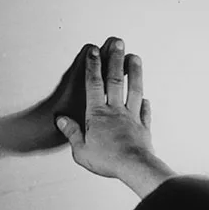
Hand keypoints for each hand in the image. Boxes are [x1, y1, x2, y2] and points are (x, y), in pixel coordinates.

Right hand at [54, 36, 170, 196]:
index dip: (93, 66)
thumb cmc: (107, 160)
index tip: (94, 50)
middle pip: (115, 80)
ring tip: (135, 57)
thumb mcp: (80, 150)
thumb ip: (72, 132)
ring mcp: (132, 117)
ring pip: (134, 90)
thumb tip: (62, 120)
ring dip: (135, 72)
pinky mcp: (144, 128)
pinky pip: (145, 113)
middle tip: (118, 42)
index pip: (94, 85)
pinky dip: (145, 104)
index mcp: (97, 114)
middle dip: (115, 59)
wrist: (134, 167)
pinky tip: (146, 98)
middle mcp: (115, 111)